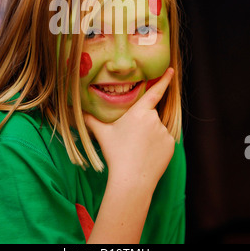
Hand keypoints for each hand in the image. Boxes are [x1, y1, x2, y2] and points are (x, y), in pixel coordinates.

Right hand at [83, 68, 175, 192]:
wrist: (132, 180)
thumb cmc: (116, 154)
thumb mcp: (102, 134)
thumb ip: (92, 119)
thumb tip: (77, 110)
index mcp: (140, 112)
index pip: (155, 91)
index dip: (164, 80)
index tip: (171, 70)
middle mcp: (155, 119)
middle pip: (149, 115)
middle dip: (142, 123)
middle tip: (131, 140)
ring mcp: (164, 132)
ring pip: (156, 129)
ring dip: (149, 135)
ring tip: (137, 149)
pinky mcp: (171, 145)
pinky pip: (163, 140)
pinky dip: (156, 145)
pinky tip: (147, 155)